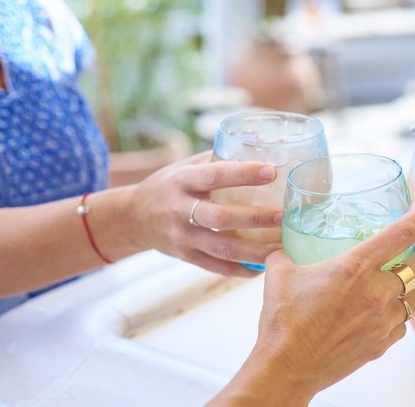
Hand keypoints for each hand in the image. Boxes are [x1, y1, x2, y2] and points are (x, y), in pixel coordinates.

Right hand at [125, 151, 282, 276]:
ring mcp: (181, 237)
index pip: (215, 175)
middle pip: (220, 218)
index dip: (243, 174)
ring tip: (281, 249)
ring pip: (221, 248)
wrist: (132, 217)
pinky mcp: (184, 257)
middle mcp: (179, 210)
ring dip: (254, 252)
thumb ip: (217, 159)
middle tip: (283, 216)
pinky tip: (263, 267)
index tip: (271, 171)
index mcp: (182, 180)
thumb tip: (258, 144)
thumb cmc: (169, 186)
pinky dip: (240, 270)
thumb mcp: (185, 167)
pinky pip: (215, 267)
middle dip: (254, 218)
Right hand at [209, 202, 414, 404]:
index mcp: (356, 267)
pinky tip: (389, 309)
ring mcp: (383, 320)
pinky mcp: (381, 343)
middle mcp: (377, 292)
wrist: (287, 366)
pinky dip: (401, 312)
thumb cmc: (284, 321)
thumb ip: (284, 255)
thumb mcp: (280, 275)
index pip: (401, 233)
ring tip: (410, 276)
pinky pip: (403, 324)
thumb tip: (281, 250)